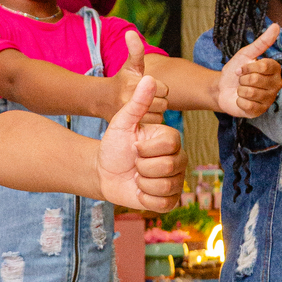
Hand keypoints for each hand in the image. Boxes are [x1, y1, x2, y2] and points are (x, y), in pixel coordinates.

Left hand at [96, 77, 185, 211]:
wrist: (103, 171)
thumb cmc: (113, 146)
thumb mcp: (122, 122)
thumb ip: (137, 102)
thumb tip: (149, 77)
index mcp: (171, 139)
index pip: (170, 145)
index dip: (145, 149)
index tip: (135, 147)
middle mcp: (179, 159)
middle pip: (168, 167)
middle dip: (142, 167)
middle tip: (134, 164)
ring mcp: (176, 181)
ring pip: (166, 187)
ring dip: (142, 183)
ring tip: (136, 177)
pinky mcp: (169, 201)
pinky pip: (164, 204)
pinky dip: (145, 199)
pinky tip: (139, 191)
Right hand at [105, 30, 166, 124]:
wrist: (103, 100)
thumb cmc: (122, 80)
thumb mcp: (130, 64)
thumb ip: (135, 49)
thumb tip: (131, 33)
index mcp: (134, 83)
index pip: (163, 89)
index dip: (159, 87)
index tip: (148, 86)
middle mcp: (130, 99)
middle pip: (163, 103)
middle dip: (158, 100)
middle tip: (148, 97)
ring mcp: (129, 114)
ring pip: (160, 114)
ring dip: (156, 111)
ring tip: (145, 106)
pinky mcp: (130, 124)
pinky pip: (153, 123)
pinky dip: (151, 120)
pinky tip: (143, 114)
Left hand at [216, 23, 281, 117]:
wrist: (222, 88)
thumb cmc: (236, 71)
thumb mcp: (246, 54)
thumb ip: (262, 42)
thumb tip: (276, 26)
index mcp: (274, 70)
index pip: (264, 65)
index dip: (248, 66)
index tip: (243, 68)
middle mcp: (276, 84)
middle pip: (255, 79)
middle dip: (242, 79)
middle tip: (241, 80)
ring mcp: (269, 99)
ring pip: (250, 92)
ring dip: (240, 90)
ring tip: (241, 89)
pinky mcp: (259, 111)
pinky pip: (247, 105)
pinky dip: (239, 101)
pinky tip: (240, 100)